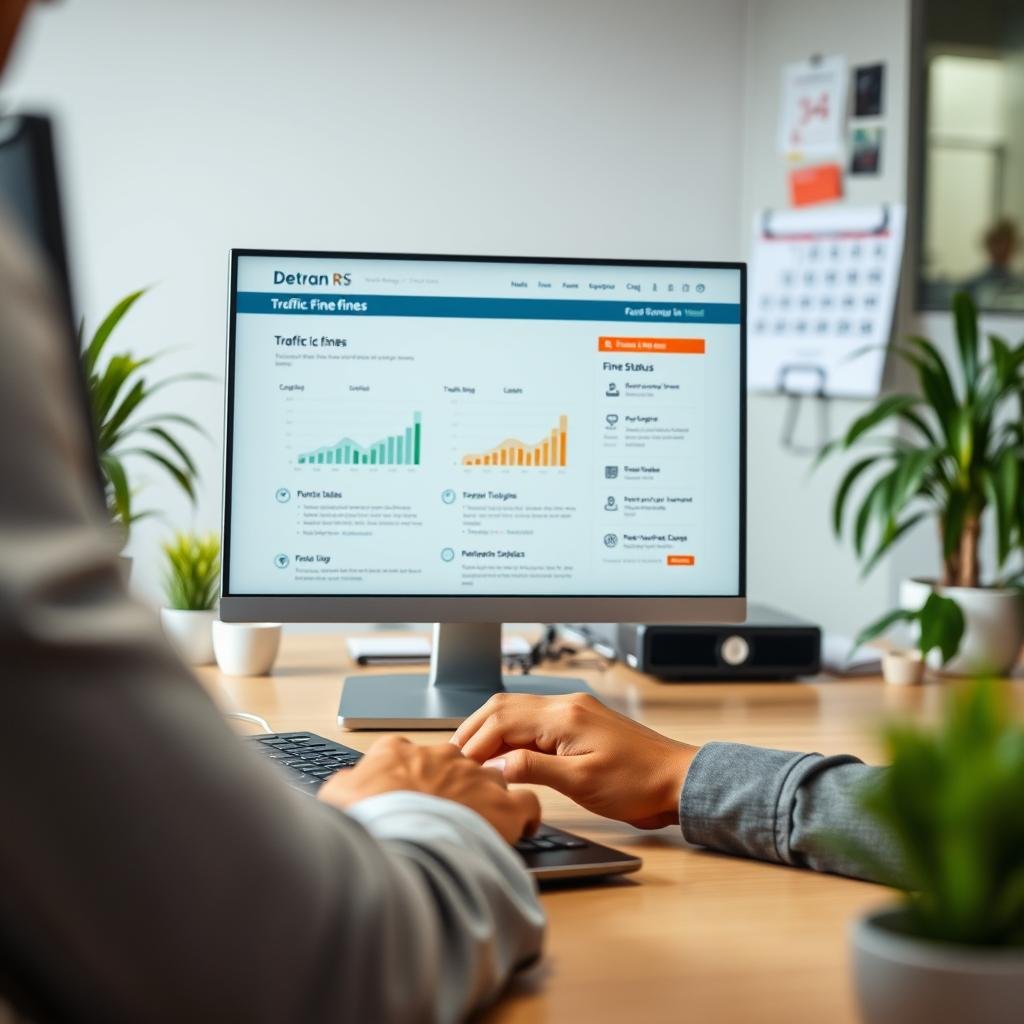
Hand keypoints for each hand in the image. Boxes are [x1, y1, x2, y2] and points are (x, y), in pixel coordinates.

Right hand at [317, 735, 540, 843]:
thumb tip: (341, 788)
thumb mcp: (338, 794)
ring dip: (488, 800)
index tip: (414, 797)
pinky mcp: (505, 806)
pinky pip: (526, 804)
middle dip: (453, 788)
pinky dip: (525, 816)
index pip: (410, 755)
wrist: (399, 836)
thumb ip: (345, 785)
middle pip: (455, 766)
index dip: (414, 778)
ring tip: (481, 827)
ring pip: (491, 780)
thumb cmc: (369, 818)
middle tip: (445, 818)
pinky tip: (518, 829)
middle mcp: (443, 756)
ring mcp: (477, 778)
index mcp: (401, 751)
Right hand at [452, 693, 697, 829]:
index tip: (459, 768)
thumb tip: (497, 764)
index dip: (475, 743)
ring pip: (516, 710)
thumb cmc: (638, 784)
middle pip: (503, 707)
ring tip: (471, 758)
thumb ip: (535, 769)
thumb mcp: (583, 783)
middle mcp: (566, 705)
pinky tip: (502, 753)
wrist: (677, 780)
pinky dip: (510, 734)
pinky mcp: (577, 723)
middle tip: (454, 760)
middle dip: (474, 731)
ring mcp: (572, 711)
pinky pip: (533, 720)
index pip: (502, 719)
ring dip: (489, 731)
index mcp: (565, 716)